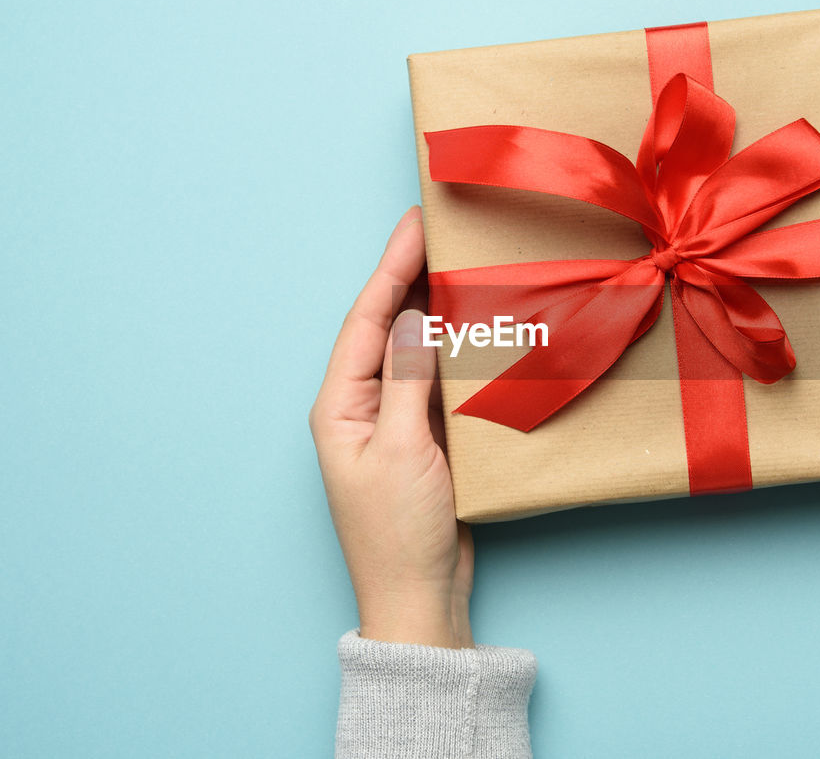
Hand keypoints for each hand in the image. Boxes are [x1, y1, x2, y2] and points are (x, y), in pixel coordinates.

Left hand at [309, 207, 473, 647]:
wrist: (419, 595)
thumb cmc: (399, 532)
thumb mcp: (402, 450)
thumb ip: (408, 379)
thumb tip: (412, 317)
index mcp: (341, 405)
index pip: (365, 320)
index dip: (391, 268)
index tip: (416, 223)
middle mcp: (363, 405)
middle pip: (386, 326)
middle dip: (410, 277)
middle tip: (442, 229)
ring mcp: (395, 420)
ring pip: (415, 348)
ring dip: (436, 309)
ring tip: (462, 263)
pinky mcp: (425, 436)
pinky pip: (439, 379)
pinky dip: (457, 350)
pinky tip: (478, 327)